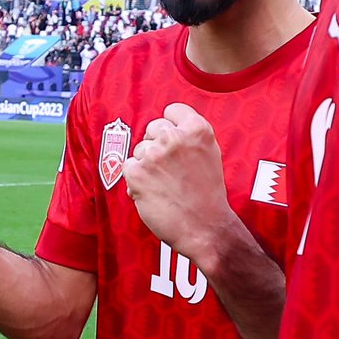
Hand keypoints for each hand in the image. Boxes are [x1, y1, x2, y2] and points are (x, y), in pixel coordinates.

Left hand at [124, 103, 230, 264]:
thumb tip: (168, 125)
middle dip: (156, 145)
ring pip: (139, 149)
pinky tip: (152, 192)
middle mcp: (174, 137)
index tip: (173, 141)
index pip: (172, 110)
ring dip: (146, 165)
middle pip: (153, 128)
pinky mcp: (137, 173)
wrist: (206, 228)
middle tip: (170, 169)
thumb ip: (190, 135)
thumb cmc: (208, 194)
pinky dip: (136, 180)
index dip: (171, 125)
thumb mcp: (210, 153)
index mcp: (197, 129)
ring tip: (164, 184)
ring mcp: (154, 154)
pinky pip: (128, 167)